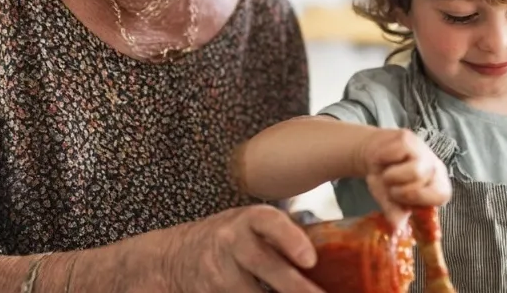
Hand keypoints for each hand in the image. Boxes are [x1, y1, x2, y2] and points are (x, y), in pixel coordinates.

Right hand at [166, 205, 324, 292]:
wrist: (174, 256)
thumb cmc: (227, 237)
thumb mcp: (250, 225)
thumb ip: (282, 234)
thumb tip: (333, 248)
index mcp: (248, 219)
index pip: (270, 223)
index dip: (291, 239)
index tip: (311, 260)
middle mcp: (231, 242)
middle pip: (265, 265)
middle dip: (295, 286)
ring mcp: (219, 271)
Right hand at [361, 129, 451, 226]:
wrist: (372, 155)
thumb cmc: (387, 180)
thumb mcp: (390, 200)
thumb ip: (396, 212)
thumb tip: (398, 227)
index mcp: (437, 184)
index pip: (442, 195)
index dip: (421, 199)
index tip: (402, 200)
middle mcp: (435, 166)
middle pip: (423, 184)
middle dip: (400, 190)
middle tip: (391, 186)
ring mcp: (423, 150)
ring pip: (414, 172)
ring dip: (392, 177)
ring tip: (388, 173)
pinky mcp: (409, 137)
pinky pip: (395, 155)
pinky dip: (383, 160)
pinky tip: (384, 157)